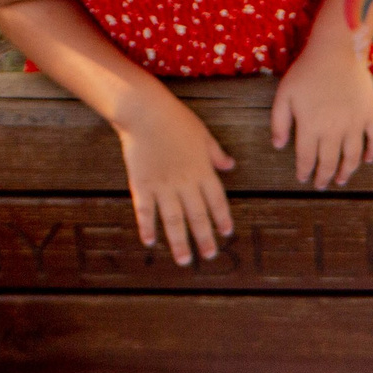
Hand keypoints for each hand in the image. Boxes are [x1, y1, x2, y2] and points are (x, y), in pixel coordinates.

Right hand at [112, 93, 236, 264]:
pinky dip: (147, 227)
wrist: (145, 112)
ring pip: (174, 220)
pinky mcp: (142, 184)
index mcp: (203, 171)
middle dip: (204, 238)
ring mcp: (163, 186)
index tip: (226, 233)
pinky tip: (150, 242)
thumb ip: (216, 154)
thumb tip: (231, 165)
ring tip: (184, 260)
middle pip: (198, 216)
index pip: (217, 201)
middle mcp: (185, 183)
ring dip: (179, 242)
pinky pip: (145, 211)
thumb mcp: (203, 134)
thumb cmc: (175, 119)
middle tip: (210, 256)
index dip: (222, 218)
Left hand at [271, 35, 372, 188]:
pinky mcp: (371, 114)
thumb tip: (279, 146)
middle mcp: (334, 130)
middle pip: (329, 162)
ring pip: (352, 157)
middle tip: (321, 184)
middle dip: (324, 177)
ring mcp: (355, 123)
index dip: (304, 171)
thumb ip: (279, 122)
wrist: (336, 51)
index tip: (303, 178)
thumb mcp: (284, 94)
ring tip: (342, 179)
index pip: (307, 158)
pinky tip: (367, 159)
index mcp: (311, 127)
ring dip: (347, 171)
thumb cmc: (307, 71)